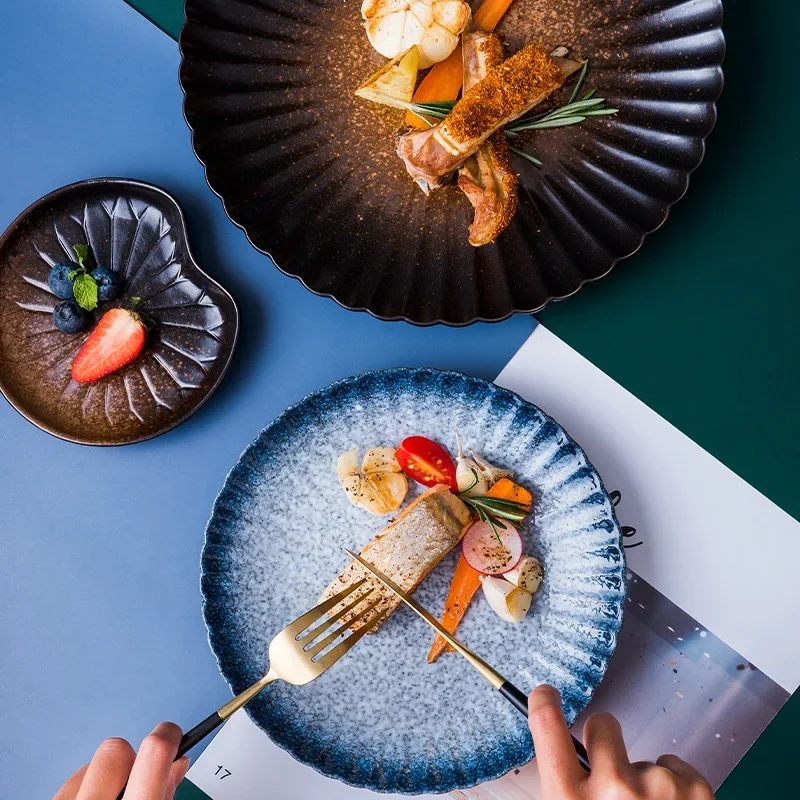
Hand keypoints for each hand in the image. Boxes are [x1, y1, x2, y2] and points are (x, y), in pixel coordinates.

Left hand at [53, 722, 189, 799]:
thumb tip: (178, 761)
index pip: (154, 750)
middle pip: (115, 748)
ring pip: (88, 765)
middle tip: (136, 782)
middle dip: (130, 759)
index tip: (173, 735)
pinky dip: (82, 791)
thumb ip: (165, 792)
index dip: (168, 734)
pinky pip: (66, 784)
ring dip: (104, 777)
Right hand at [528, 685, 714, 799]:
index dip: (544, 702)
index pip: (547, 726)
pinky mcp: (696, 789)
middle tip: (612, 774)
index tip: (546, 695)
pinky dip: (675, 786)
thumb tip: (565, 753)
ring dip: (646, 778)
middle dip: (606, 741)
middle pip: (602, 725)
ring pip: (644, 755)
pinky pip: (675, 766)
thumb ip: (567, 792)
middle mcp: (612, 789)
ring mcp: (657, 786)